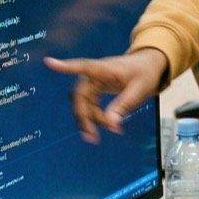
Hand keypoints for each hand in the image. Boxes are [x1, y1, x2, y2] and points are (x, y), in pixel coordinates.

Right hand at [43, 48, 167, 142]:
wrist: (149, 66)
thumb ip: (125, 104)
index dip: (66, 66)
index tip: (49, 63)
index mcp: (105, 68)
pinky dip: (94, 117)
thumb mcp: (140, 89)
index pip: (84, 66)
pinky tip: (105, 126)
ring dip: (88, 119)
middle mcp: (96, 74)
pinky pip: (88, 105)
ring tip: (98, 136)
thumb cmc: (145, 72)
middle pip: (80, 94)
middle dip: (83, 116)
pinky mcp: (96, 90)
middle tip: (92, 136)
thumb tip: (111, 121)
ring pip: (82, 102)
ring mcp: (94, 82)